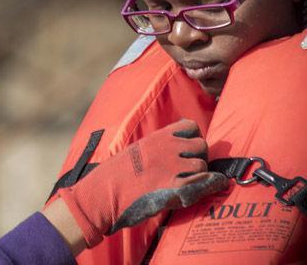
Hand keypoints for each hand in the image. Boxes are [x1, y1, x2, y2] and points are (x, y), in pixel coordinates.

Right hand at [47, 119, 227, 251]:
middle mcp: (168, 148)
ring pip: (202, 164)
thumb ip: (156, 147)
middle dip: (198, 156)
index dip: (192, 137)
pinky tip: (216, 184)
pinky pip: (203, 182)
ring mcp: (172, 168)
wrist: (103, 194)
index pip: (190, 126)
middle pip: (201, 145)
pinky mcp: (175, 188)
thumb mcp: (135, 151)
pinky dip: (211, 184)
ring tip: (189, 181)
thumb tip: (171, 146)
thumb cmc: (114, 175)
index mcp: (157, 137)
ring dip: (199, 173)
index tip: (187, 148)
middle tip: (189, 168)